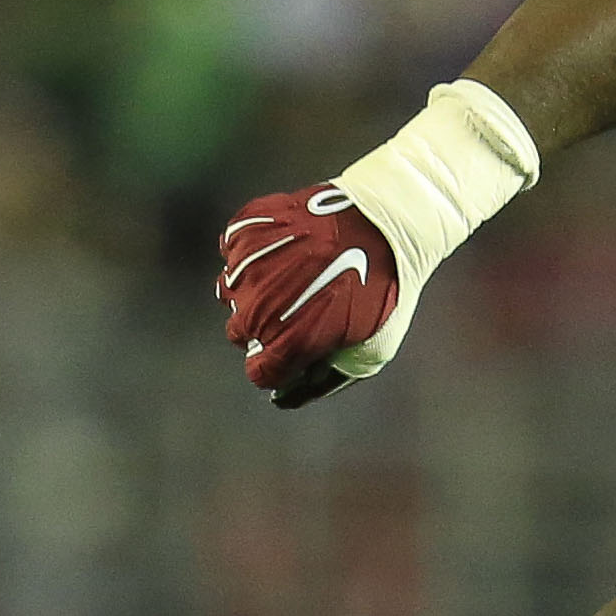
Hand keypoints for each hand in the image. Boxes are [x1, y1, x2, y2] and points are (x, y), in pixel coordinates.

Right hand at [218, 186, 407, 409]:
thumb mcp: (373, 346)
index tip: (297, 351)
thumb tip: (285, 395)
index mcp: (287, 342)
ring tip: (291, 277)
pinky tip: (284, 249)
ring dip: (253, 291)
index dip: (280, 367)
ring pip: (229, 292)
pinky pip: (231, 251)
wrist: (385, 220)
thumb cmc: (384, 288)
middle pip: (239, 333)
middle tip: (298, 309)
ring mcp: (245, 267)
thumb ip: (328, 375)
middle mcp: (256, 309)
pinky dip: (251, 253)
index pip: (260, 373)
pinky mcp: (243, 231)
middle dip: (264, 329)